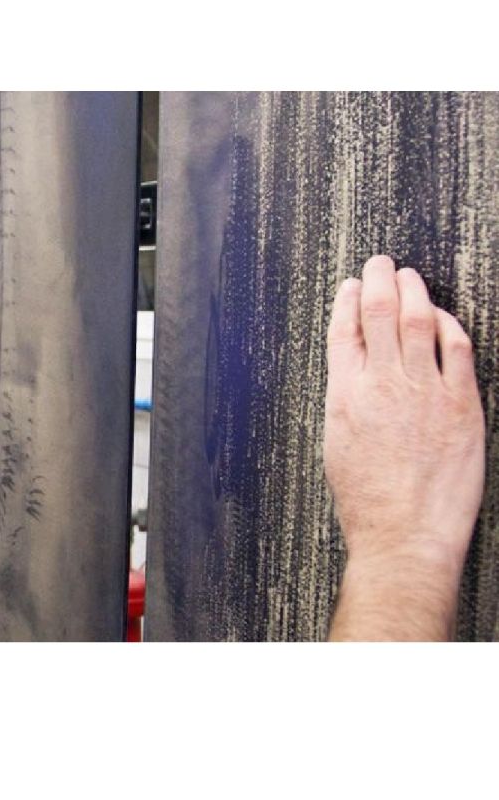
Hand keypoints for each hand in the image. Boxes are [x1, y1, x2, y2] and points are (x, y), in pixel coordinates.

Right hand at [325, 255, 484, 640]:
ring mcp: (423, 390)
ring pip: (418, 321)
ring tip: (410, 275)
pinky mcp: (461, 404)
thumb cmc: (366, 500)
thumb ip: (347, 400)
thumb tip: (355, 374)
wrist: (403, 536)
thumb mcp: (338, 443)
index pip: (344, 330)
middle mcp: (381, 383)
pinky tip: (444, 316)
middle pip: (379, 314)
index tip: (352, 285)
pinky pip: (458, 348)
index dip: (348, 301)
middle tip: (380, 264)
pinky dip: (450, 324)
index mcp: (345, 394)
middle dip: (379, 281)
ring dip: (413, 291)